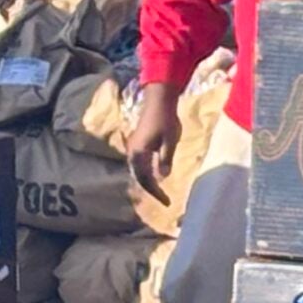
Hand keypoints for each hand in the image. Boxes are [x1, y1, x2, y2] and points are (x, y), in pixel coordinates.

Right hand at [126, 82, 181, 204]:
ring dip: (148, 182)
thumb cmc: (166, 119)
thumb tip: (162, 177)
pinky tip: (156, 175)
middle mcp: (133, 152)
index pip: (145, 179)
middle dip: (151, 190)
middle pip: (139, 177)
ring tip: (159, 191)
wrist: (159, 100)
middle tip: (164, 200)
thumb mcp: (170, 141)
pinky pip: (140, 163)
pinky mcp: (138, 143)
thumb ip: (165, 159)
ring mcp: (134, 147)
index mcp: (138, 153)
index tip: (166, 202)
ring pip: (139, 171)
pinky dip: (147, 172)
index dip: (155, 192)